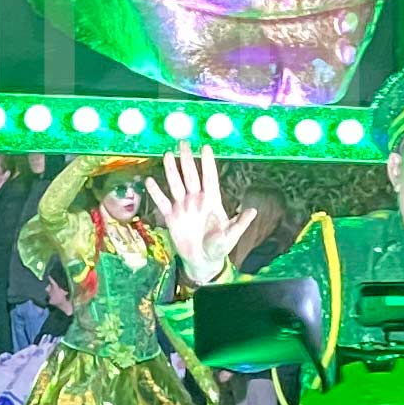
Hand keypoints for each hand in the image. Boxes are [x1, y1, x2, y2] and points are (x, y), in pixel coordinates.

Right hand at [150, 153, 255, 283]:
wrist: (202, 261)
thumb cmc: (219, 247)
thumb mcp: (231, 236)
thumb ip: (240, 223)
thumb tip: (253, 211)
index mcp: (212, 201)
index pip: (209, 178)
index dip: (207, 163)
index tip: (205, 148)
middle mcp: (197, 200)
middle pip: (191, 176)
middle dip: (187, 160)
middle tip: (182, 143)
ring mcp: (183, 207)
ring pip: (176, 185)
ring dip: (171, 171)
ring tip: (167, 155)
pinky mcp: (172, 217)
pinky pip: (163, 202)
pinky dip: (156, 192)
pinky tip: (150, 181)